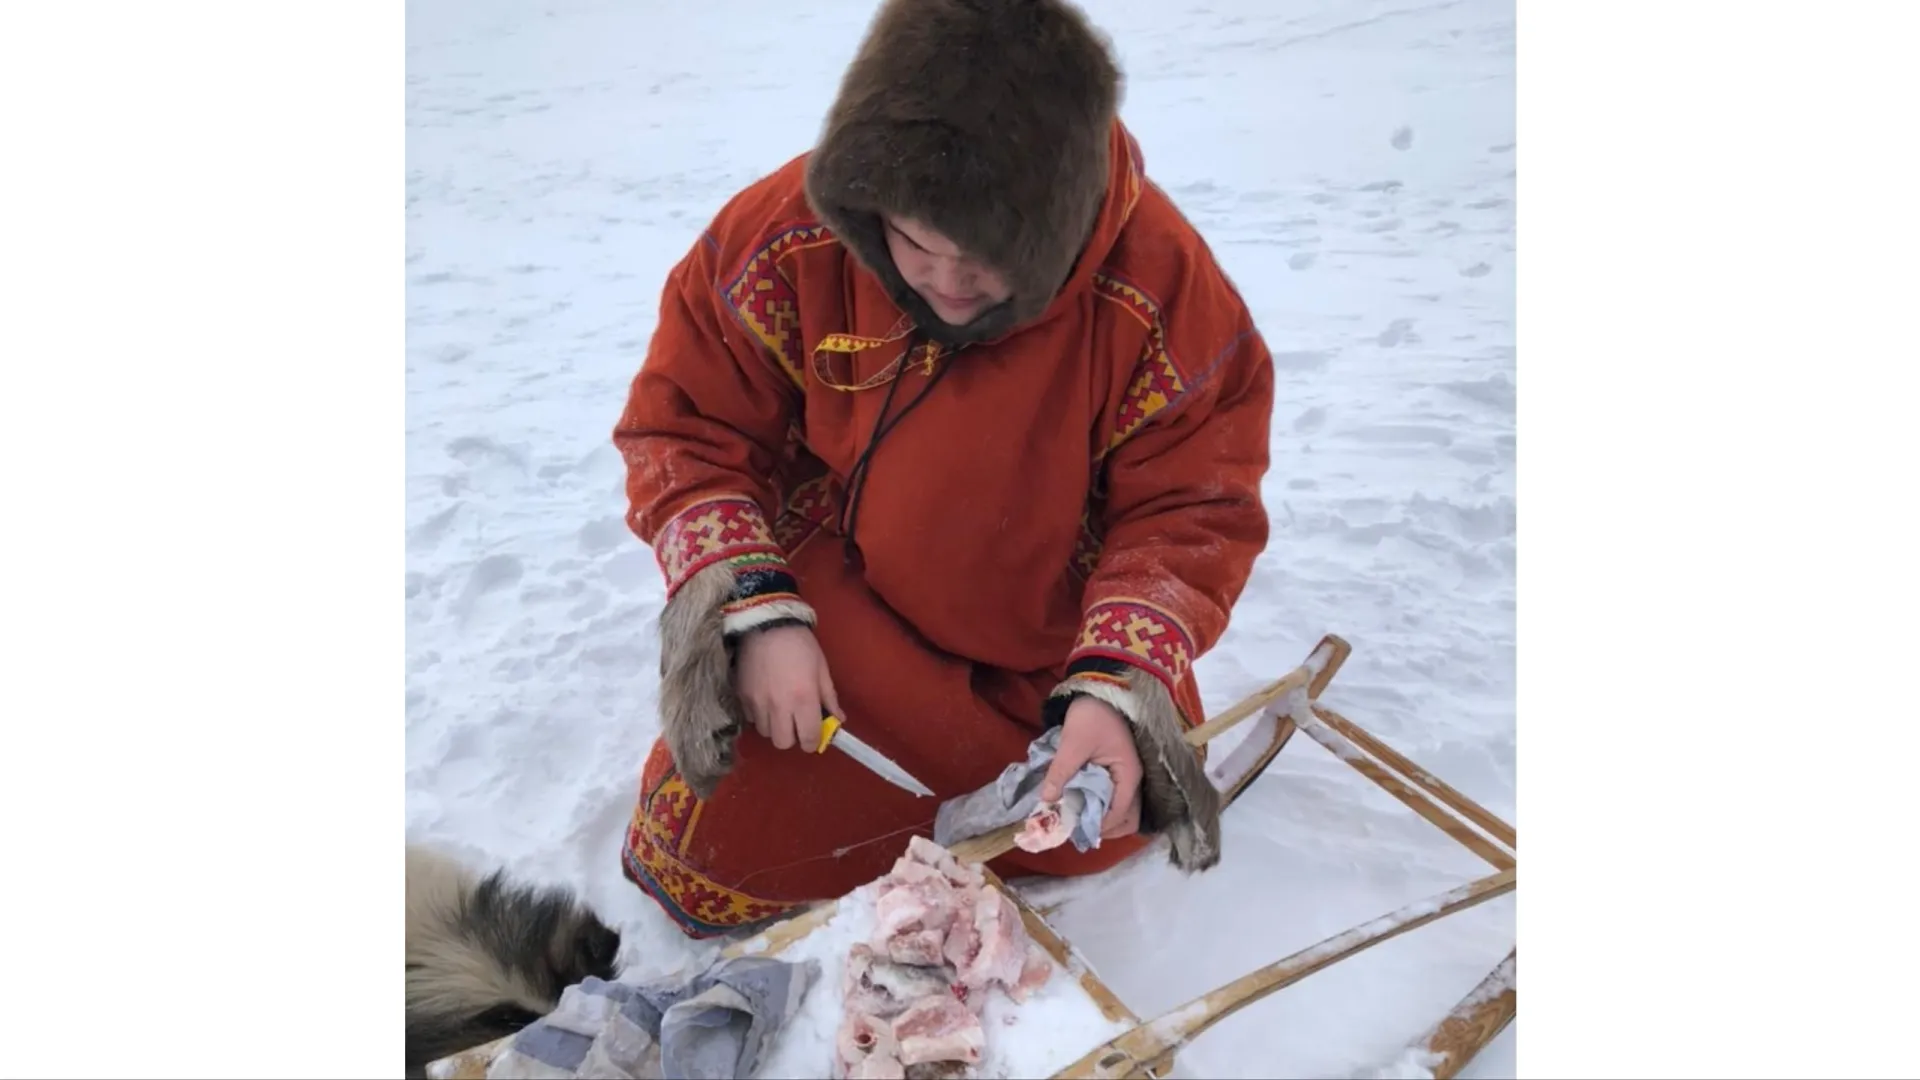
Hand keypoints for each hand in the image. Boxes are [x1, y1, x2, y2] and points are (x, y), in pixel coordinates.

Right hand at [735, 624, 843, 752]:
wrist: (767, 624)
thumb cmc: (801, 645)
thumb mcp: (821, 668)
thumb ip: (829, 698)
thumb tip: (838, 720)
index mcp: (803, 700)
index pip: (808, 739)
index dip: (813, 742)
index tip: (814, 735)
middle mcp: (779, 706)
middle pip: (783, 743)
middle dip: (792, 737)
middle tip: (796, 723)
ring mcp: (756, 703)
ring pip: (765, 732)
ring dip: (775, 726)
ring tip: (780, 709)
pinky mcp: (741, 696)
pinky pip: (750, 718)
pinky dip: (759, 715)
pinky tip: (765, 700)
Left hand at [1040, 695, 1144, 839]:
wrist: (1101, 689)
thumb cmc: (1092, 714)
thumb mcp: (1073, 743)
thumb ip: (1061, 772)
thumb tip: (1046, 800)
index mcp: (1129, 774)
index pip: (1120, 812)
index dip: (1099, 825)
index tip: (1076, 829)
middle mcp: (1133, 779)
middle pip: (1128, 818)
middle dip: (1105, 828)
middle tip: (1078, 828)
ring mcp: (1127, 776)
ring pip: (1121, 810)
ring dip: (1102, 818)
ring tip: (1077, 817)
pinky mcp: (1118, 772)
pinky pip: (1114, 797)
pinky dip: (1100, 805)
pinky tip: (1080, 802)